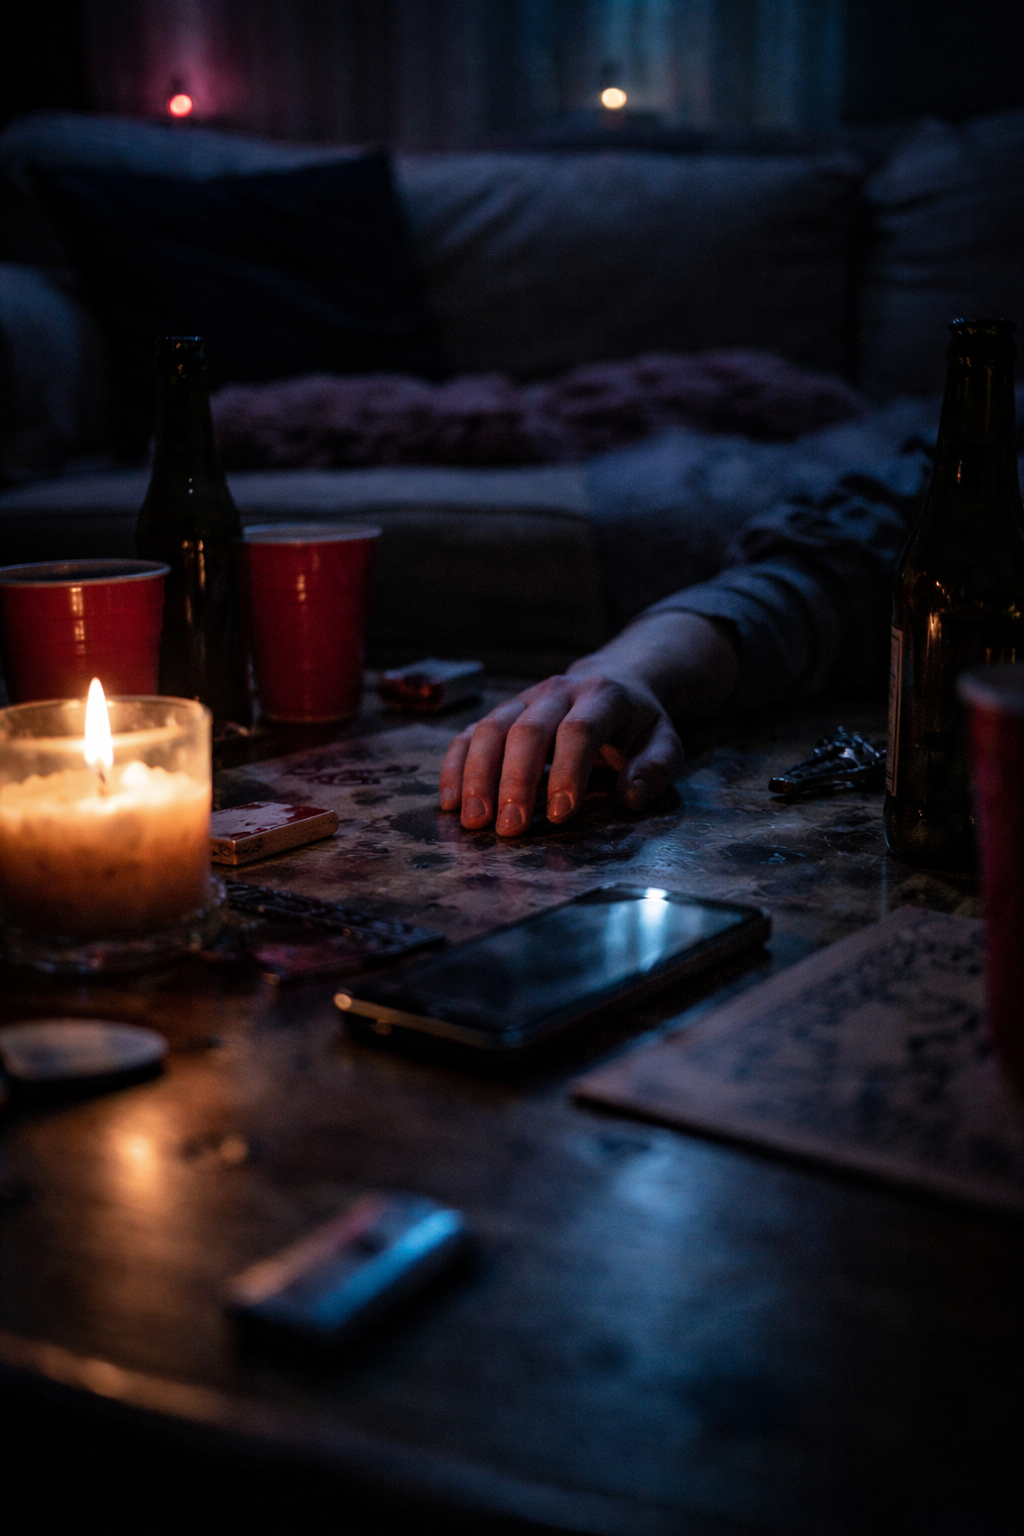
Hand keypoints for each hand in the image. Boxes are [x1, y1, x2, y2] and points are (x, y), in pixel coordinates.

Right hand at [438, 611, 737, 836]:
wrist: (613, 679)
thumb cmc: (636, 724)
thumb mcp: (663, 741)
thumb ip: (655, 768)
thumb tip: (630, 796)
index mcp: (602, 696)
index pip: (579, 730)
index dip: (568, 772)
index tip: (560, 816)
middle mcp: (558, 691)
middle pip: (528, 731)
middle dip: (515, 781)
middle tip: (509, 829)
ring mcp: (524, 699)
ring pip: (490, 729)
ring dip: (477, 777)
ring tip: (475, 823)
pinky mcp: (501, 712)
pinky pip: (469, 733)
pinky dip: (455, 766)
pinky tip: (450, 802)